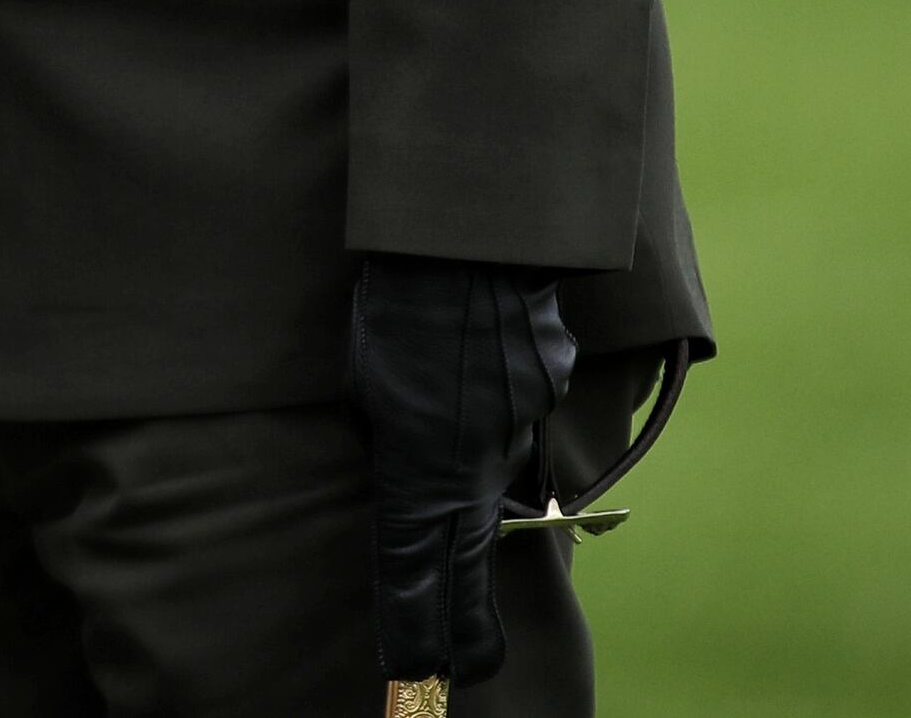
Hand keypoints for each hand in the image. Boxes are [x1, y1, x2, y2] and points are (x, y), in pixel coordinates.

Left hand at [350, 255, 573, 690]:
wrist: (463, 239)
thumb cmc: (392, 309)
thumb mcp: (363, 388)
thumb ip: (387, 439)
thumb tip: (401, 461)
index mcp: (423, 468)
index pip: (419, 571)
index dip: (420, 627)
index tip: (419, 671)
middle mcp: (480, 462)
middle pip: (471, 559)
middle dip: (464, 618)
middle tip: (465, 666)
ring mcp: (522, 427)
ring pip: (499, 472)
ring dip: (473, 469)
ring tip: (452, 441)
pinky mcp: (548, 390)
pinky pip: (519, 411)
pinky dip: (499, 400)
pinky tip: (477, 358)